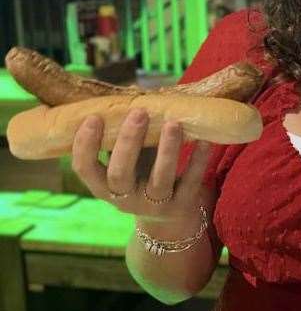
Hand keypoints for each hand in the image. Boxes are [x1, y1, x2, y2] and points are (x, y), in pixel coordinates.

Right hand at [71, 108, 212, 222]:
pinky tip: (204, 140)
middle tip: (139, 113)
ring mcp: (155, 206)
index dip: (85, 146)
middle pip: (121, 175)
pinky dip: (198, 160)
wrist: (170, 219)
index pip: (85, 170)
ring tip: (173, 123)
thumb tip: (131, 91)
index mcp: (105, 187)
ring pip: (159, 179)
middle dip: (128, 142)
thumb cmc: (143, 176)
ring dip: (166, 150)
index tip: (94, 117)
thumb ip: (127, 135)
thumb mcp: (130, 160)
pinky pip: (191, 182)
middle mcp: (126, 200)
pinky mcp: (183, 205)